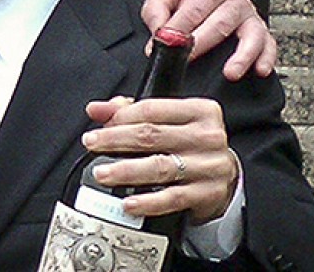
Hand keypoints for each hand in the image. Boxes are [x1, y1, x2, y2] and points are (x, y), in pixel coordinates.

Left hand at [83, 96, 238, 223]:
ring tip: (102, 173)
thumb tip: (96, 109)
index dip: (121, 117)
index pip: (152, 109)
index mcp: (200, 110)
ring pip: (159, 167)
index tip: (100, 125)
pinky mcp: (207, 193)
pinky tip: (128, 203)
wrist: (221, 175)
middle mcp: (208, 137)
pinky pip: (172, 198)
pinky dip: (148, 201)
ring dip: (125, 171)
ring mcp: (209, 166)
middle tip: (91, 144)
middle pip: (152, 136)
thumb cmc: (188, 142)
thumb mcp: (166, 119)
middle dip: (115, 140)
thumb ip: (128, 110)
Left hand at [142, 0, 276, 79]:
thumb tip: (160, 34)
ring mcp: (249, 15)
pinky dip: (266, 58)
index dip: (178, 30)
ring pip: (251, 35)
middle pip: (221, 24)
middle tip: (186, 60)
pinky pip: (268, 45)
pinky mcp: (260, 31)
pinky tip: (259, 70)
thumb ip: (156, 12)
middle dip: (202, 45)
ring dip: (242, 56)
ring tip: (230, 73)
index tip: (166, 44)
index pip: (194, 10)